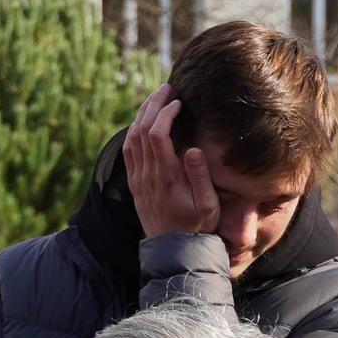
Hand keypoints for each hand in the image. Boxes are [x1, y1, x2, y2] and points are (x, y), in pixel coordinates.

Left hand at [124, 84, 218, 238]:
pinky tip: (143, 121)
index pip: (158, 134)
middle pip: (142, 129)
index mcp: (167, 176)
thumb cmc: (197, 227)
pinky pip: (128, 150)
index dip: (166, 113)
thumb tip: (191, 148)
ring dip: (142, 114)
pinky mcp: (134, 183)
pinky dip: (134, 130)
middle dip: (152, 104)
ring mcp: (138, 179)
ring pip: (132, 137)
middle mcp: (148, 175)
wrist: (174, 250)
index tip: (179, 102)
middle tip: (166, 88)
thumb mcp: (208, 205)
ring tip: (155, 98)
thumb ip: (200, 176)